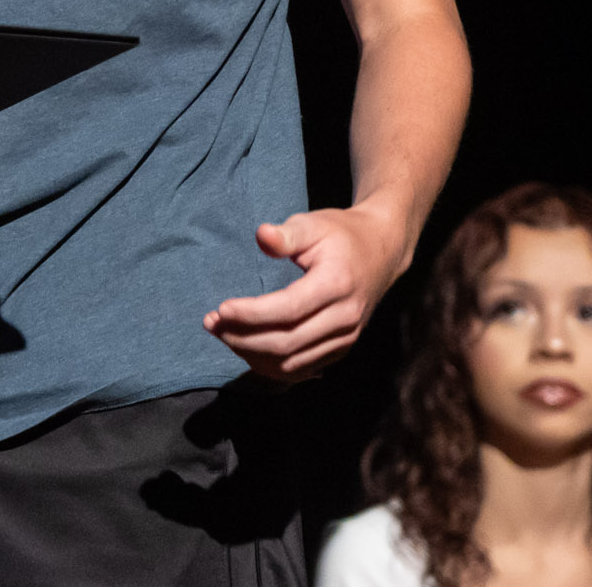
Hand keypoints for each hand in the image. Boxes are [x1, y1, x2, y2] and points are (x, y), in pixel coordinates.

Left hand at [203, 201, 411, 382]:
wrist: (380, 253)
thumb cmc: (340, 235)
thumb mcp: (314, 223)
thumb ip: (287, 234)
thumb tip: (261, 235)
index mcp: (337, 284)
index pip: (289, 309)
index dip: (252, 314)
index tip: (220, 309)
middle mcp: (345, 318)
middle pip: (287, 342)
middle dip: (243, 337)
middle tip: (211, 323)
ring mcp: (345, 339)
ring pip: (291, 362)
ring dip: (251, 353)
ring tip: (221, 334)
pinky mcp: (341, 350)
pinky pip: (300, 369)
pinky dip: (269, 365)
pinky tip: (245, 348)